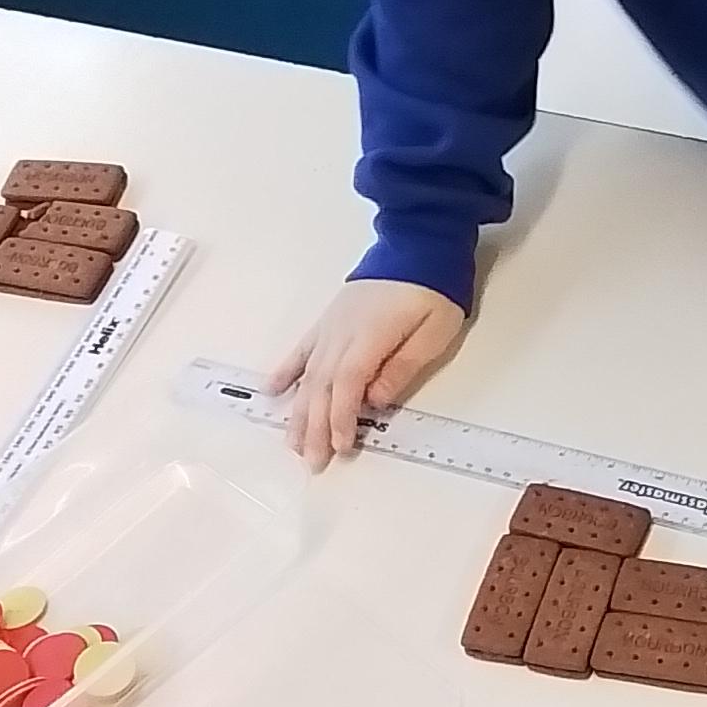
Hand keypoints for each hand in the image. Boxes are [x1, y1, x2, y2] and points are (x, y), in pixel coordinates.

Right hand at [271, 281, 466, 471]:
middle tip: (312, 461)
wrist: (417, 245)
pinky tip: (272, 391)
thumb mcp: (434, 331)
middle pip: (322, 388)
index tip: (339, 447)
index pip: (347, 386)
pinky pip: (302, 350)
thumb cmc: (432, 290)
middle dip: (315, 427)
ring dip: (298, 411)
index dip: (340, 418)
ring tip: (291, 443)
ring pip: (308, 375)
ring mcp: (330, 327)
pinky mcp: (328, 321)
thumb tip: (375, 400)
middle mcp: (341, 335)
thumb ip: (402, 367)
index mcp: (369, 338)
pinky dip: (286, 371)